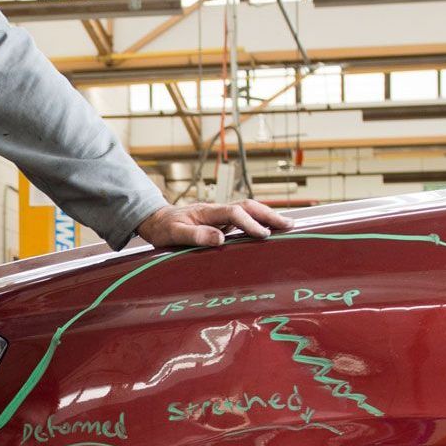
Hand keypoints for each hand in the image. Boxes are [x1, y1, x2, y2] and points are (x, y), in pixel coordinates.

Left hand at [134, 201, 292, 248]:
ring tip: (286, 226)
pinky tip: (269, 230)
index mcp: (206, 212)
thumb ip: (195, 236)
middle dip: (269, 215)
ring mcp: (219, 215)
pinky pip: (243, 219)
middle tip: (289, 225)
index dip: (250, 223)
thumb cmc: (163, 229)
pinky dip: (259, 222)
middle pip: (247, 206)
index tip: (264, 236)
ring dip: (267, 217)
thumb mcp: (174, 234)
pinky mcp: (220, 222)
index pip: (234, 213)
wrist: (156, 221)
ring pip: (248, 210)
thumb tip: (219, 239)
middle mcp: (216, 210)